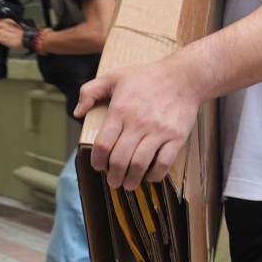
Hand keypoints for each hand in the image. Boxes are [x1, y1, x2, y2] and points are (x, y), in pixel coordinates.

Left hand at [76, 56, 199, 190]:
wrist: (183, 77)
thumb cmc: (147, 77)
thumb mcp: (114, 76)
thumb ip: (90, 92)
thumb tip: (77, 113)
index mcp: (121, 110)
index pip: (103, 145)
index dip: (97, 161)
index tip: (98, 166)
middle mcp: (138, 123)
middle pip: (120, 160)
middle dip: (113, 176)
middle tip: (112, 181)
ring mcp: (159, 132)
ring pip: (140, 165)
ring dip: (131, 180)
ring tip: (128, 185)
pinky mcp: (176, 137)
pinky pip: (164, 163)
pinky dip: (155, 175)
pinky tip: (149, 176)